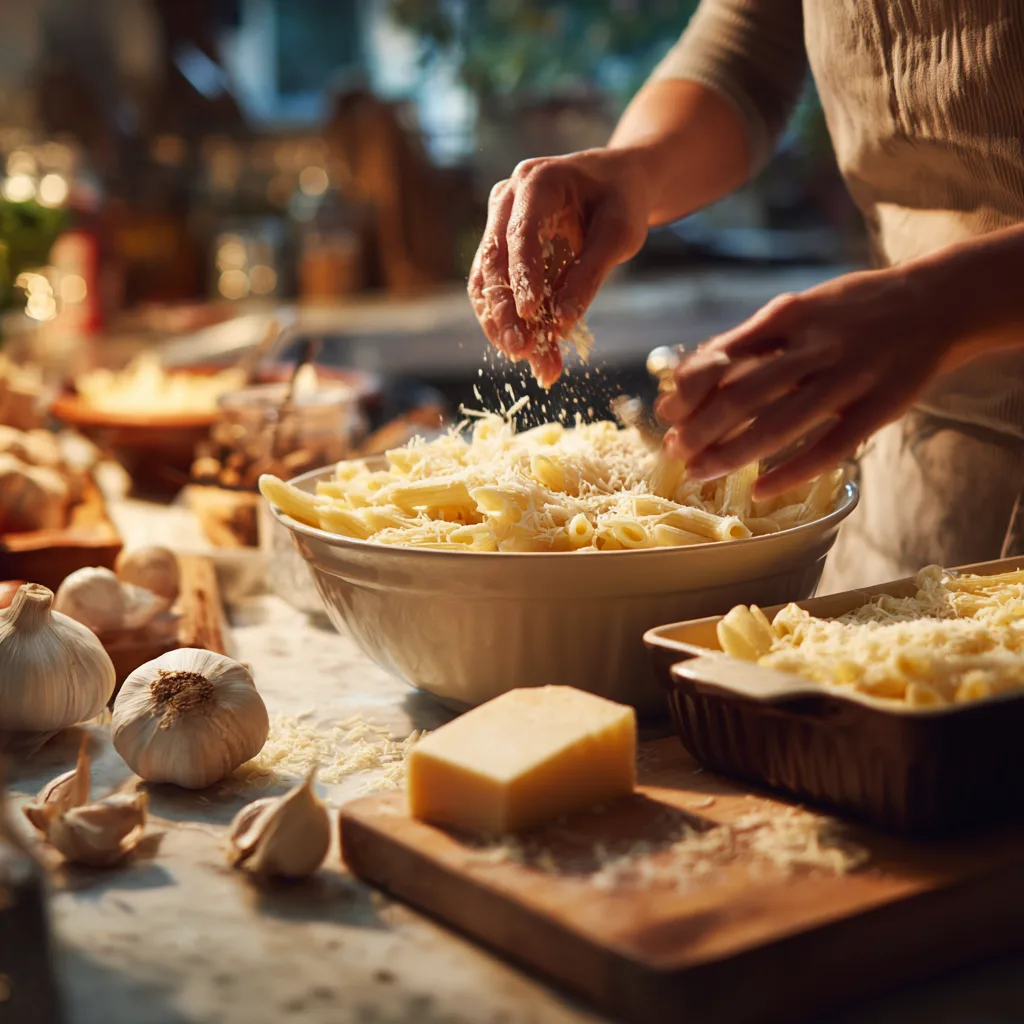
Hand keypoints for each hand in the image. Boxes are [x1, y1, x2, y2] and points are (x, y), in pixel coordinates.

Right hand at [467, 148, 651, 385]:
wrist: (616, 183)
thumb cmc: (621, 201)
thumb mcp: (619, 235)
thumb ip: (590, 274)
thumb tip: (561, 322)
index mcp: (537, 182)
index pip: (520, 234)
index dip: (522, 276)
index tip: (531, 314)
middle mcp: (507, 200)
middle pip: (493, 261)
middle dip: (505, 311)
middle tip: (520, 351)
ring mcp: (498, 223)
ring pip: (487, 280)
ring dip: (502, 323)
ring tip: (527, 359)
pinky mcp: (501, 249)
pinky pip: (496, 289)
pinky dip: (510, 320)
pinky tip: (529, 351)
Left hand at [655, 266, 956, 498]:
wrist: (937, 301)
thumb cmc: (852, 311)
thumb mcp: (797, 310)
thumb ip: (747, 342)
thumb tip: (688, 375)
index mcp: (788, 318)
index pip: (723, 357)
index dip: (687, 391)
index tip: (665, 415)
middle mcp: (815, 346)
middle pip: (744, 394)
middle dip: (701, 428)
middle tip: (674, 452)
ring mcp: (849, 378)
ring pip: (780, 423)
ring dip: (733, 453)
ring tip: (699, 473)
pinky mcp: (879, 408)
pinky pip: (829, 447)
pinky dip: (792, 472)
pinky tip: (761, 491)